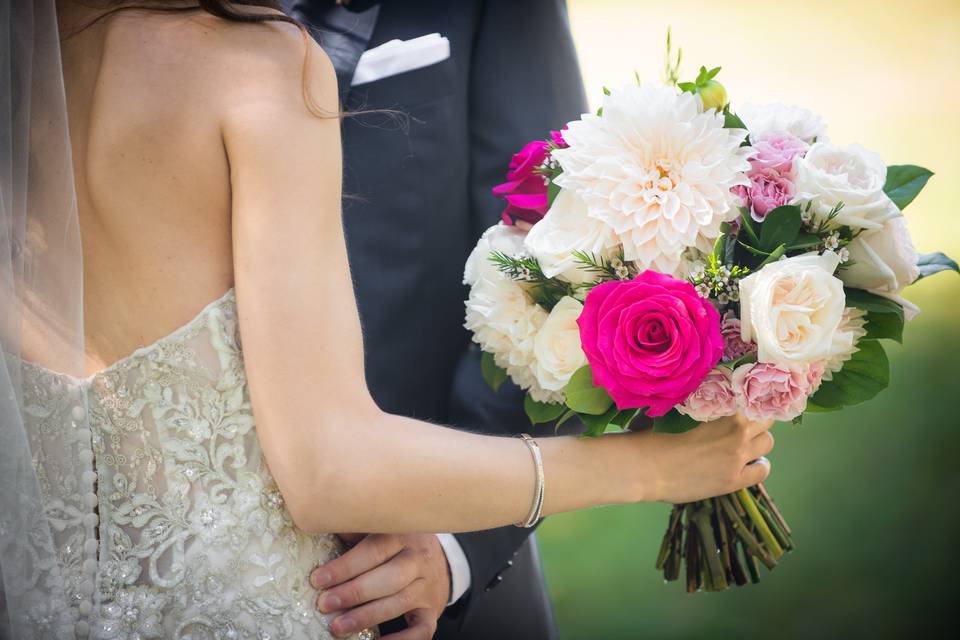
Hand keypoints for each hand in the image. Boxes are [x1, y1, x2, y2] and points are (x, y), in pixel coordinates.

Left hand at [310, 533, 450, 638]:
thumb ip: (356, 529)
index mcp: (404, 534)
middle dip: (354, 592)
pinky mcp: (432, 610)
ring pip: (400, 602)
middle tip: (325, 604)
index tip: (319, 579)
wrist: (438, 559)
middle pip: (389, 577)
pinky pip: (421, 629)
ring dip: (367, 616)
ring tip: (338, 627)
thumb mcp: (382, 528)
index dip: (346, 566)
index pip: (375, 549)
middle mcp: (419, 559)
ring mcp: (428, 586)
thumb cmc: (398, 543)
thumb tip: (321, 524)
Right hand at [638, 413, 773, 502]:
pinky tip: (746, 466)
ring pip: (767, 442)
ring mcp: (737, 456)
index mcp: (720, 409)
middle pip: (765, 419)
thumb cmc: (652, 440)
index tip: (747, 403)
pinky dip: (758, 466)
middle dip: (757, 420)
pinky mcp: (734, 479)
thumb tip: (682, 403)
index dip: (751, 400)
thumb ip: (686, 409)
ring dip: (759, 442)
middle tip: (745, 426)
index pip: (751, 398)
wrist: (647, 469)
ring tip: (745, 446)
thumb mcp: (672, 416)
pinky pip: (762, 470)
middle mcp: (736, 430)